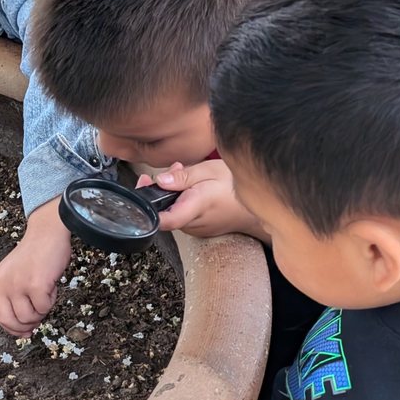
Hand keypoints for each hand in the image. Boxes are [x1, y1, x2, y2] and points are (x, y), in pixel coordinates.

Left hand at [0, 197, 71, 335]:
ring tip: (45, 292)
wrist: (48, 232)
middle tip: (38, 317)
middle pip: (12, 321)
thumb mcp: (15, 275)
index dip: (12, 328)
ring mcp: (18, 285)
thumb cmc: (36, 254)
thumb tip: (25, 329)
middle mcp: (3, 284)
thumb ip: (15, 297)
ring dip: (42, 310)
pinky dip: (51, 301)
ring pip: (30, 317)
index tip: (24, 332)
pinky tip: (51, 286)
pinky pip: (44, 308)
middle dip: (27, 325)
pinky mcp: (35, 285)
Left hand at [135, 160, 265, 238]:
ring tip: (187, 175)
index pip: (165, 220)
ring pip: (173, 212)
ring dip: (173, 194)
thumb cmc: (235, 186)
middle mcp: (193, 224)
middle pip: (164, 212)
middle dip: (161, 190)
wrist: (259, 204)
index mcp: (195, 208)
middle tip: (173, 169)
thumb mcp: (210, 171)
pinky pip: (182, 216)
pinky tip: (193, 188)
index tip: (140, 196)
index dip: (148, 212)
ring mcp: (196, 230)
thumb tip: (160, 181)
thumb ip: (183, 177)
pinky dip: (182, 201)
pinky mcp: (198, 230)